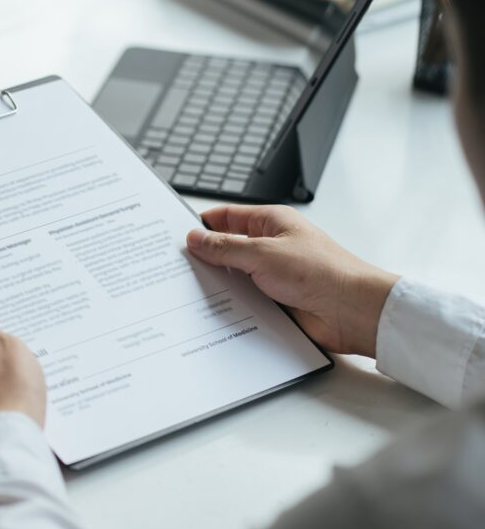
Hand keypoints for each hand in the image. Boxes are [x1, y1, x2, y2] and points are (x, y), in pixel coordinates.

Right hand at [186, 205, 399, 357]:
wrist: (352, 311)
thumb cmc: (322, 272)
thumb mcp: (263, 253)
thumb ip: (225, 247)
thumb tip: (196, 239)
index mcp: (271, 222)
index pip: (227, 216)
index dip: (202, 224)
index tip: (177, 235)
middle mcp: (271, 246)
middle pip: (227, 248)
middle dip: (205, 257)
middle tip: (176, 266)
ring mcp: (273, 275)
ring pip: (234, 276)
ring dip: (219, 284)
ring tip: (190, 290)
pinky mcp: (275, 301)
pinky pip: (244, 300)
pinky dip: (231, 304)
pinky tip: (214, 311)